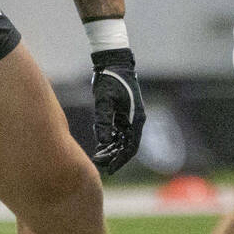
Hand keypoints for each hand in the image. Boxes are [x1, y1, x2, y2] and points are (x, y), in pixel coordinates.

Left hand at [91, 48, 144, 177]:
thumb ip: (104, 121)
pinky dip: (110, 140)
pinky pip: (118, 132)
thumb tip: (103, 142)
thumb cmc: (110, 80)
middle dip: (114, 157)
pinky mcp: (122, 113)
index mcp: (135, 119)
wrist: (113, 63)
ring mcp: (129, 117)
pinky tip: (100, 146)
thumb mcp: (105, 101)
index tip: (110, 170)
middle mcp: (135, 120)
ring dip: (111, 149)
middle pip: (126, 146)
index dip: (120, 160)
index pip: (130, 147)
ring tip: (97, 157)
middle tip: (98, 164)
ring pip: (122, 140)